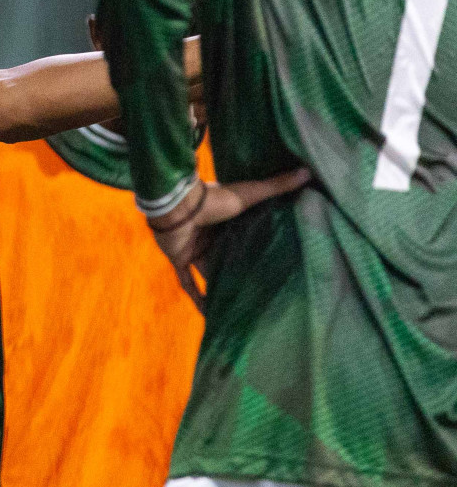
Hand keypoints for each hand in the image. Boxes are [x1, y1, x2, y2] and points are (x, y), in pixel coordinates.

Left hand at [150, 169, 311, 306]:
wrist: (179, 206)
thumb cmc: (213, 199)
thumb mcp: (250, 194)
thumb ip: (277, 185)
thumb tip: (307, 171)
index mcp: (225, 221)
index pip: (242, 237)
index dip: (254, 249)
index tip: (272, 261)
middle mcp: (209, 237)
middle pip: (225, 258)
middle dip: (237, 272)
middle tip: (259, 291)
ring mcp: (193, 249)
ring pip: (208, 274)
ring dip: (219, 288)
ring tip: (238, 306)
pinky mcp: (180, 259)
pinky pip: (188, 283)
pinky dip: (197, 298)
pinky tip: (209, 315)